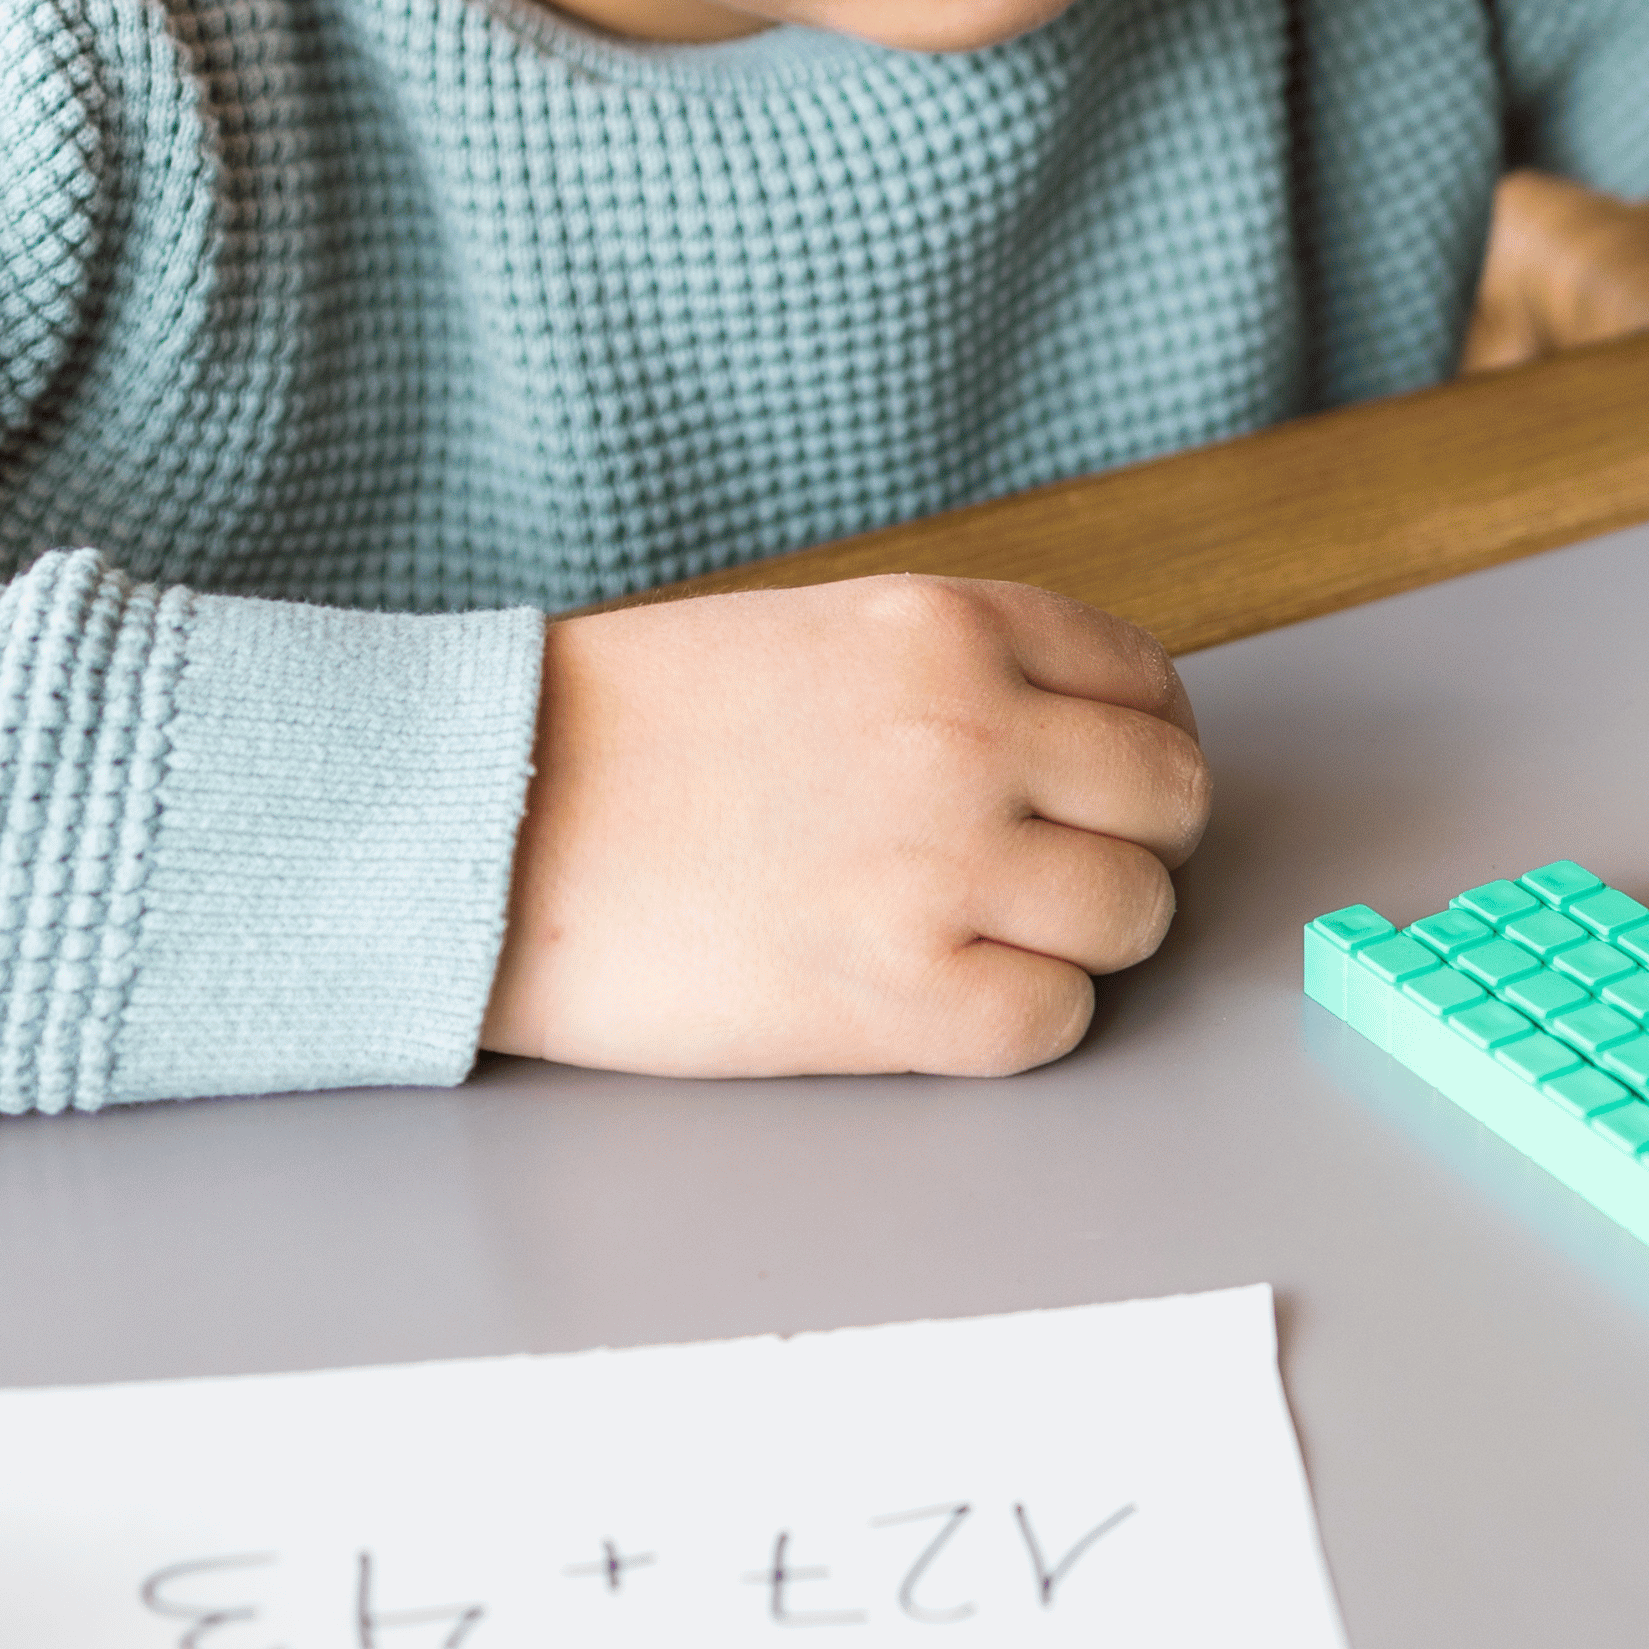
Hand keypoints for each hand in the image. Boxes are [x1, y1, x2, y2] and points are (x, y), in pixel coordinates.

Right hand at [480, 577, 1210, 1077]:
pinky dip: (1023, 1021)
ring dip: (1082, 941)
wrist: (479, 822)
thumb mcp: (813, 636)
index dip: (1140, 748)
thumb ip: (952, 674)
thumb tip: (1072, 743)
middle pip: (1169, 803)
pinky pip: (1055, 1021)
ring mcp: (944, 862)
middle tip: (1058, 878)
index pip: (1147, 687)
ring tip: (987, 941)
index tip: (1103, 791)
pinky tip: (943, 999)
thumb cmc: (622, 735)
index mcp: (950, 628)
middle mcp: (971, 731)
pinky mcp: (899, 990)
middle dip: (1132, 846)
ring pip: (1133, 918)